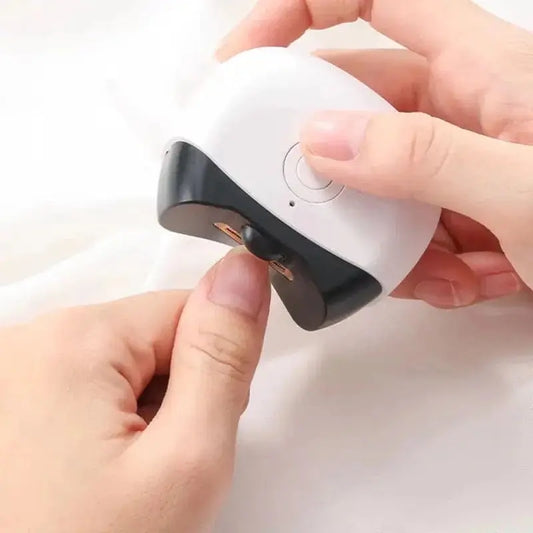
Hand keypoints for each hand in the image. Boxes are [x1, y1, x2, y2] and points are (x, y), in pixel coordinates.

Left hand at [0, 249, 269, 532]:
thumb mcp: (186, 461)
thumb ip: (222, 355)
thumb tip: (243, 273)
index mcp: (74, 342)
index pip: (189, 310)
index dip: (212, 370)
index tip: (192, 430)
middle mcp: (27, 345)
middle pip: (151, 339)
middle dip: (173, 395)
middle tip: (155, 468)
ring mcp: (8, 376)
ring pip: (120, 367)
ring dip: (138, 413)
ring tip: (119, 482)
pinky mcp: (7, 404)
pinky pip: (83, 391)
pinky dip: (101, 426)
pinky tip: (89, 477)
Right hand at [218, 0, 532, 308]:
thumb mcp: (524, 186)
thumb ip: (421, 158)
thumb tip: (324, 142)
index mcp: (478, 70)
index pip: (372, 1)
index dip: (300, 10)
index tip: (246, 54)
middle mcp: (461, 110)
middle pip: (358, 113)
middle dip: (327, 164)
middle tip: (306, 204)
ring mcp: (459, 165)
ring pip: (380, 186)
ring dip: (385, 236)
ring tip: (426, 273)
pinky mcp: (465, 210)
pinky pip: (413, 227)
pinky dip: (422, 265)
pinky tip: (458, 283)